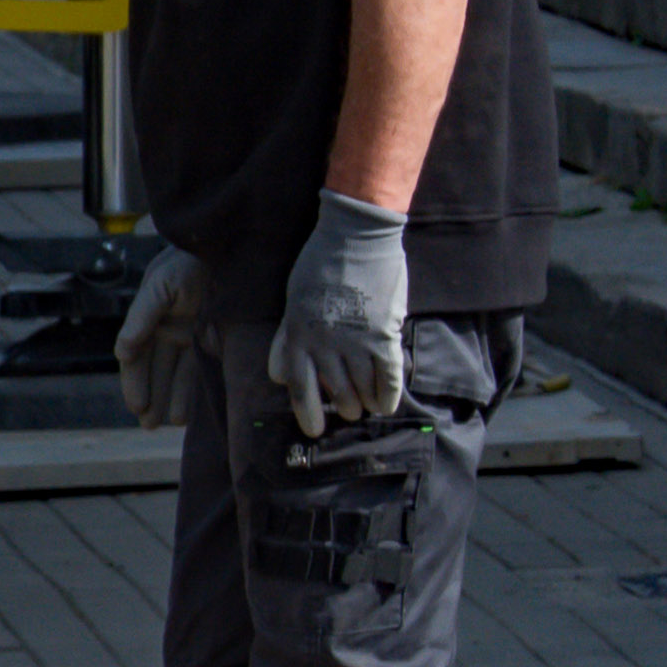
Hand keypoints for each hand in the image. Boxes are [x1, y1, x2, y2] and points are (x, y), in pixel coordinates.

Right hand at [112, 245, 204, 429]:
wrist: (229, 250)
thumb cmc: (188, 261)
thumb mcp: (159, 286)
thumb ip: (141, 317)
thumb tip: (121, 351)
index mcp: (149, 316)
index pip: (136, 356)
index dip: (134, 381)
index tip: (137, 406)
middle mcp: (167, 328)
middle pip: (155, 369)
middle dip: (150, 396)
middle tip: (148, 424)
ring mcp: (191, 334)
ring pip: (176, 374)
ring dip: (170, 398)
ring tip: (167, 423)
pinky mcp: (213, 338)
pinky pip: (200, 369)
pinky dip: (192, 390)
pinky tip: (186, 411)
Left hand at [267, 188, 409, 437]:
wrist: (355, 236)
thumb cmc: (319, 265)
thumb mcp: (292, 302)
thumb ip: (285, 340)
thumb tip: (277, 376)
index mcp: (299, 336)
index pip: (301, 388)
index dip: (308, 413)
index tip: (314, 430)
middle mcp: (325, 345)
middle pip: (336, 391)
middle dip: (343, 407)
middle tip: (348, 411)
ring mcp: (356, 341)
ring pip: (362, 387)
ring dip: (364, 402)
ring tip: (366, 408)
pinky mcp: (384, 334)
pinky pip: (390, 374)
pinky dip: (389, 393)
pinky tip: (387, 405)